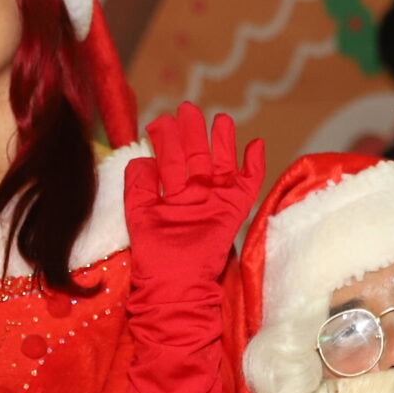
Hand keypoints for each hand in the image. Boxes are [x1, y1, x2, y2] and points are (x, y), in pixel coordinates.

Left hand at [127, 102, 263, 287]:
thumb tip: (144, 158)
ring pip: (221, 163)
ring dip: (222, 141)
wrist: (176, 283)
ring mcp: (216, 200)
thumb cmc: (154, 255)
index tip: (162, 120)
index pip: (171, 159)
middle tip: (187, 108)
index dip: (167, 140)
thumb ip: (138, 185)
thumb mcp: (138, 215)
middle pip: (196, 155)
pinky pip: (249, 184)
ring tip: (222, 119)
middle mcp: (195, 194)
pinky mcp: (235, 210)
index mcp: (172, 194)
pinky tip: (255, 145)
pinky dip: (254, 165)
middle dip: (192, 132)